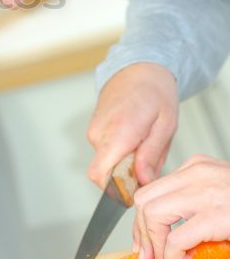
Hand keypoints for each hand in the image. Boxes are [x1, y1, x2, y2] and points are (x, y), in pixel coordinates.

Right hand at [86, 62, 177, 188]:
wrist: (138, 69)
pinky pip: (105, 153)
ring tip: (145, 143)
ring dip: (126, 164)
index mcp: (119, 132)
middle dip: (127, 177)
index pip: (100, 175)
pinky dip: (120, 153)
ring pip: (106, 164)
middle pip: (105, 173)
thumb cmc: (155, 93)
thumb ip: (152, 155)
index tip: (136, 187)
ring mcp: (94, 131)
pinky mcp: (93, 131)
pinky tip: (135, 138)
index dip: (115, 189)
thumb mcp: (165, 125)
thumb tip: (143, 182)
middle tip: (150, 161)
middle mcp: (100, 133)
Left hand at [132, 156, 229, 258]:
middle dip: (141, 232)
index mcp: (197, 167)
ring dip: (156, 245)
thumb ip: (192, 202)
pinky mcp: (216, 216)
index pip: (151, 189)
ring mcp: (207, 192)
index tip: (145, 243)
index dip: (142, 221)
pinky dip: (174, 256)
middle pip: (144, 200)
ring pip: (152, 214)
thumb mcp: (218, 195)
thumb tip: (160, 234)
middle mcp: (198, 174)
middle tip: (150, 257)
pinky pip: (175, 238)